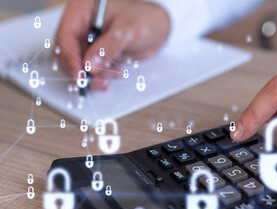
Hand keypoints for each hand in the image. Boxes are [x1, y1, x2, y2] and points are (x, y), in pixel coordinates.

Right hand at [55, 0, 169, 88]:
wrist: (159, 27)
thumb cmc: (145, 18)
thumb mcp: (128, 30)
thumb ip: (108, 47)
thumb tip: (90, 65)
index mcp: (83, 9)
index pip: (66, 34)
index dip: (70, 56)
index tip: (79, 74)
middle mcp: (82, 24)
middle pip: (68, 51)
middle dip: (81, 69)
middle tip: (96, 81)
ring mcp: (88, 39)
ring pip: (79, 63)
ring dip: (93, 75)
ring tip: (113, 75)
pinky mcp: (96, 52)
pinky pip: (91, 68)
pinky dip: (100, 76)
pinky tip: (114, 74)